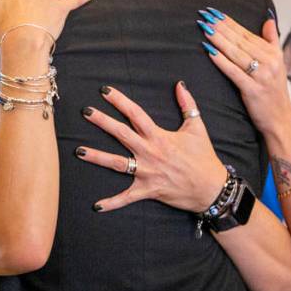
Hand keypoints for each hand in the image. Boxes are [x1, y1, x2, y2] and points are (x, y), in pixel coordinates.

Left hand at [77, 83, 227, 212]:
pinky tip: (96, 206)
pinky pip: (127, 197)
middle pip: (121, 134)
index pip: (136, 114)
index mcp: (159, 136)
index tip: (105, 91)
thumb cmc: (204, 157)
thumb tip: (180, 84)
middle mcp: (150, 152)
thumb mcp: (197, 128)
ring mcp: (147, 172)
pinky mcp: (148, 190)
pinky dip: (112, 203)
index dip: (120, 101)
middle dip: (102, 122)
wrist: (212, 187)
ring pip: (117, 163)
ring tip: (79, 151)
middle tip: (86, 112)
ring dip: (97, 157)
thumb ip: (188, 105)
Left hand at [199, 13, 290, 136]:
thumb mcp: (278, 62)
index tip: (215, 12)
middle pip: (239, 40)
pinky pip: (233, 71)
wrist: (281, 120)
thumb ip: (272, 40)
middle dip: (221, 27)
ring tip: (204, 28)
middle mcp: (269, 62)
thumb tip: (268, 19)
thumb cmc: (274, 91)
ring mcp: (261, 76)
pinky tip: (209, 51)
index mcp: (273, 53)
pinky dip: (221, 60)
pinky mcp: (252, 89)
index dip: (230, 22)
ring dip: (218, 39)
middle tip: (204, 15)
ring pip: (235, 53)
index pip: (247, 33)